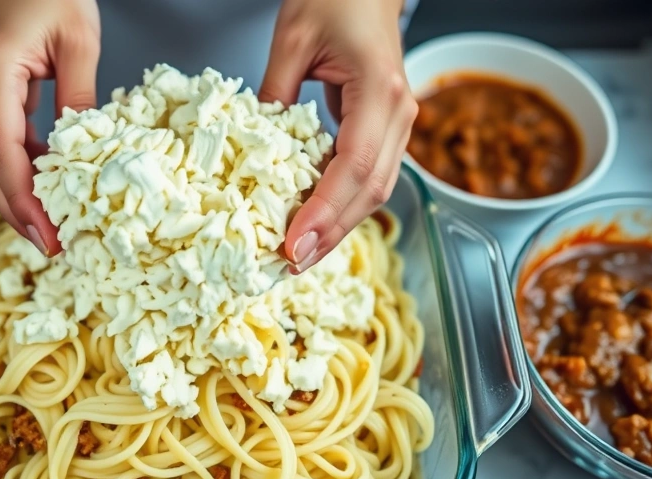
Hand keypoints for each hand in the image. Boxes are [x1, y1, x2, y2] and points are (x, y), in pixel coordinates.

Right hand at [0, 0, 99, 255]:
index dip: (24, 203)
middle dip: (16, 214)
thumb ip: (80, 99)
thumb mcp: (79, 41)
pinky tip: (42, 188)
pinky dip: (14, 172)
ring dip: (14, 198)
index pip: (2, 156)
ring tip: (50, 225)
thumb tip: (85, 154)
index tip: (49, 235)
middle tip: (52, 244)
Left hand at [260, 0, 416, 272]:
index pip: (353, 165)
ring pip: (375, 190)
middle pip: (371, 190)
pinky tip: (315, 224)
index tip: (292, 243)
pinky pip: (368, 176)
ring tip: (299, 255)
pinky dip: (342, 205)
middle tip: (290, 264)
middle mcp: (398, 112)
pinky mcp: (386, 128)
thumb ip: (273, 94)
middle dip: (331, 233)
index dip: (324, 211)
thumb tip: (254, 150)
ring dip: (338, 227)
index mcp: (378, 90)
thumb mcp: (291, 40)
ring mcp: (398, 122)